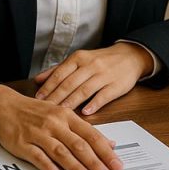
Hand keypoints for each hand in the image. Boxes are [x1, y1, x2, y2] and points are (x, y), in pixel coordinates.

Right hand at [0, 84, 122, 169]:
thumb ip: (83, 130)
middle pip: (79, 145)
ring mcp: (38, 133)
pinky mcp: (22, 143)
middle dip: (95, 162)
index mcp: (67, 116)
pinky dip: (48, 166)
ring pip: (61, 152)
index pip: (91, 135)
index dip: (105, 151)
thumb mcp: (62, 114)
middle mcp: (54, 124)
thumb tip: (108, 142)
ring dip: (76, 167)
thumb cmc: (36, 112)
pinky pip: (37, 156)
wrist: (4, 106)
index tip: (117, 164)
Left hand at [33, 43, 152, 114]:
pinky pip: (103, 95)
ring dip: (72, 102)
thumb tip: (37, 80)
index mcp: (79, 58)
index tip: (38, 99)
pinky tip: (85, 113)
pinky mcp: (116, 85)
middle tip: (46, 110)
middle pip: (70, 83)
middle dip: (56, 97)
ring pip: (84, 90)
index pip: (60, 73)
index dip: (48, 87)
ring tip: (61, 113)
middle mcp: (91, 65)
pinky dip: (94, 104)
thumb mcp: (79, 60)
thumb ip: (58, 70)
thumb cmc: (101, 60)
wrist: (130, 56)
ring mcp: (104, 75)